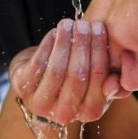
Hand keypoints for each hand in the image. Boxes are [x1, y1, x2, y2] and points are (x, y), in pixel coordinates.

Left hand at [9, 19, 128, 123]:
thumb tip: (114, 84)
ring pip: (57, 71)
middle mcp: (66, 114)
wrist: (42, 75)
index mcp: (90, 112)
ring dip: (64, 44)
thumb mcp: (99, 79)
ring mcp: (41, 105)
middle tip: (84, 24)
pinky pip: (37, 66)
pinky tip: (54, 32)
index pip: (98, 81)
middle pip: (77, 76)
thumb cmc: (76, 76)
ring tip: (68, 24)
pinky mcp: (22, 90)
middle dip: (82, 45)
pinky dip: (46, 47)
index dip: (99, 53)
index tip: (100, 29)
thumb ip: (114, 80)